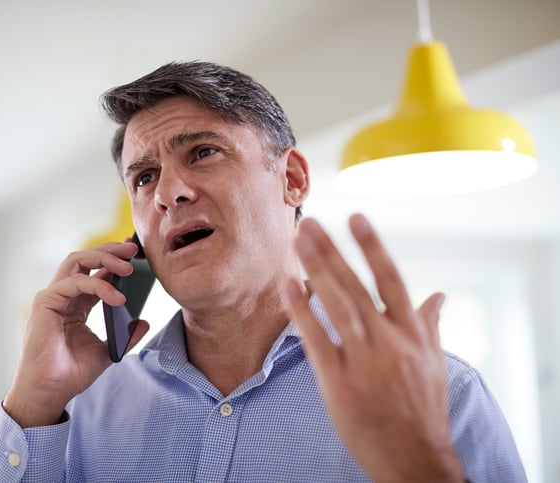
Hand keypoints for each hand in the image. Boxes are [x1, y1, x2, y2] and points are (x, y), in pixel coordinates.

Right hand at [3, 240, 149, 427]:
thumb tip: (144, 322)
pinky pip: (75, 283)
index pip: (95, 272)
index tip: (136, 255)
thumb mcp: (108, 351)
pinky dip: (98, 285)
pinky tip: (117, 297)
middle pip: (84, 258)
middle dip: (110, 249)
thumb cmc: (71, 373)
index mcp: (76, 304)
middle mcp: (63, 296)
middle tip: (133, 249)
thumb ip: (125, 335)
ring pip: (77, 261)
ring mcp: (53, 297)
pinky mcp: (46, 303)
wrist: (50, 392)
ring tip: (128, 266)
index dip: (114, 260)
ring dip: (104, 258)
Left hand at [282, 214, 462, 482]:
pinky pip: (317, 340)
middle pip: (356, 286)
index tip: (356, 218)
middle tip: (310, 223)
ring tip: (298, 241)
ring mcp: (363, 362)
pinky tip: (289, 287)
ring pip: (337, 305)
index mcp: (412, 335)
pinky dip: (303, 311)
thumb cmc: (424, 409)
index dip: (373, 248)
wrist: (414, 459)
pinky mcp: (339, 382)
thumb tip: (438, 295)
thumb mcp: (435, 364)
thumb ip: (430, 325)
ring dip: (316, 269)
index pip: (392, 280)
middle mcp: (389, 343)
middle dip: (332, 251)